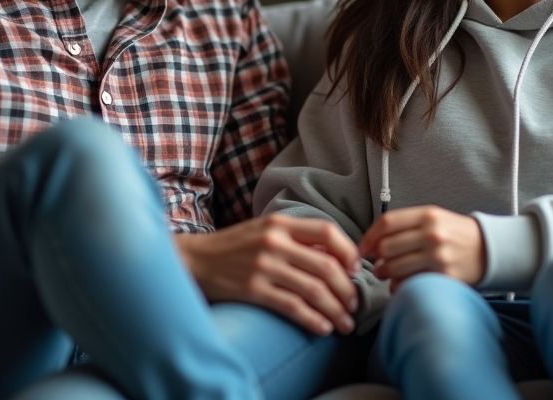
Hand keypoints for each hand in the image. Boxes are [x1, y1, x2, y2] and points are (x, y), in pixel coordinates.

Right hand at [176, 215, 360, 335]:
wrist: (196, 259)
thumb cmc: (236, 246)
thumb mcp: (265, 231)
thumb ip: (296, 239)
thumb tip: (336, 258)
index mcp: (280, 224)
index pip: (327, 232)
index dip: (348, 252)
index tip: (355, 270)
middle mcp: (274, 242)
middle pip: (326, 266)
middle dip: (347, 290)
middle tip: (354, 304)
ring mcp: (264, 266)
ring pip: (314, 290)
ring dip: (336, 310)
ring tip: (345, 323)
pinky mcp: (253, 290)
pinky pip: (293, 307)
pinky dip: (313, 320)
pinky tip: (323, 328)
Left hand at [359, 206, 485, 289]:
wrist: (488, 249)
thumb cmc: (455, 233)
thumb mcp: (434, 217)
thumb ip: (406, 225)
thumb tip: (373, 243)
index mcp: (428, 215)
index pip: (387, 222)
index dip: (369, 236)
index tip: (364, 248)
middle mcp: (432, 234)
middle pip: (387, 247)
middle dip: (377, 258)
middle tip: (378, 263)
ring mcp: (439, 256)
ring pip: (395, 267)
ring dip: (384, 273)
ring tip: (387, 274)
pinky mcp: (444, 276)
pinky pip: (410, 283)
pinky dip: (399, 286)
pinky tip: (401, 283)